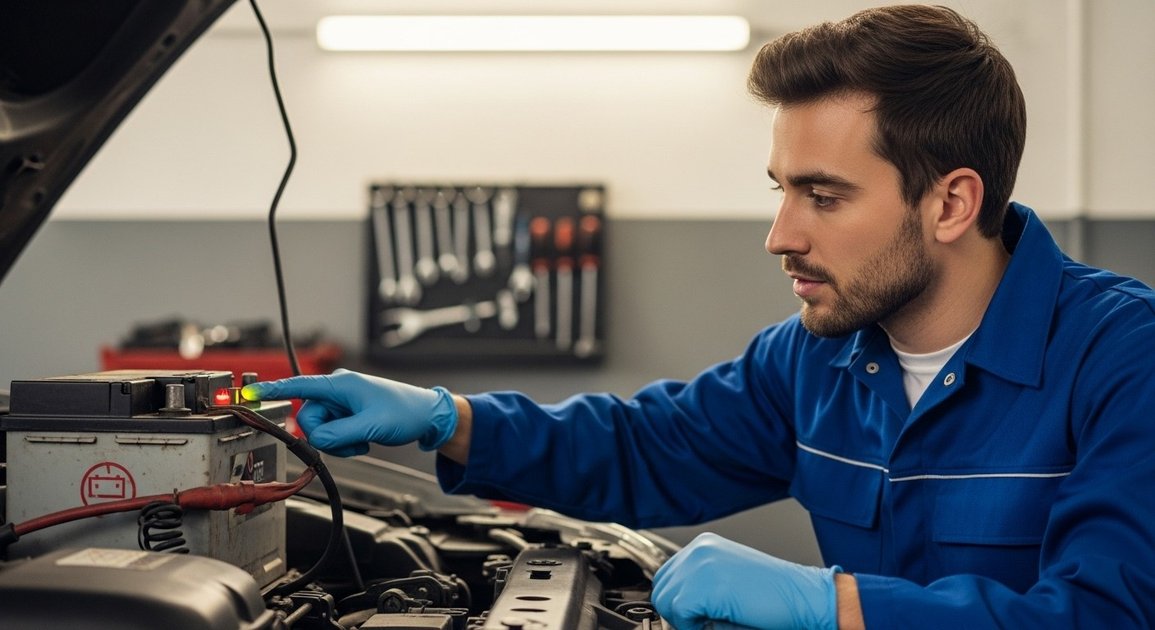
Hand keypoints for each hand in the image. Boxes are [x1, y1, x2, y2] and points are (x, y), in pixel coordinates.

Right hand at [241, 368, 457, 456]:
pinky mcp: (347, 415)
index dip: (273, 391)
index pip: (300, 386)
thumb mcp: (371, 426)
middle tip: (355, 439)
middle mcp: (337, 391)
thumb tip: (317, 441)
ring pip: (322, 431)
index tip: (250, 393)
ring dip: (340, 442)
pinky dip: (346, 443)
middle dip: (329, 436)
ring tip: (363, 439)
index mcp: (340, 385)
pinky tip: (364, 440)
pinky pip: (333, 434)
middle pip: (311, 420)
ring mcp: (342, 404)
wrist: (426, 417)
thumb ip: (339, 435)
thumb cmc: (404, 412)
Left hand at [651, 533, 838, 629]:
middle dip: (678, 611)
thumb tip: (676, 607)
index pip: (667, 575)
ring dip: (686, 619)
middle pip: (662, 588)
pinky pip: (679, 614)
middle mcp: (699, 550)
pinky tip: (719, 623)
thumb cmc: (774, 595)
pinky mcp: (704, 586)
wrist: (804, 597)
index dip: (677, 601)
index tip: (694, 615)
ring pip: (666, 601)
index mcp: (705, 546)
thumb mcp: (727, 583)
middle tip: (703, 622)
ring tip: (714, 621)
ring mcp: (700, 565)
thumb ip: (699, 586)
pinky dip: (693, 626)